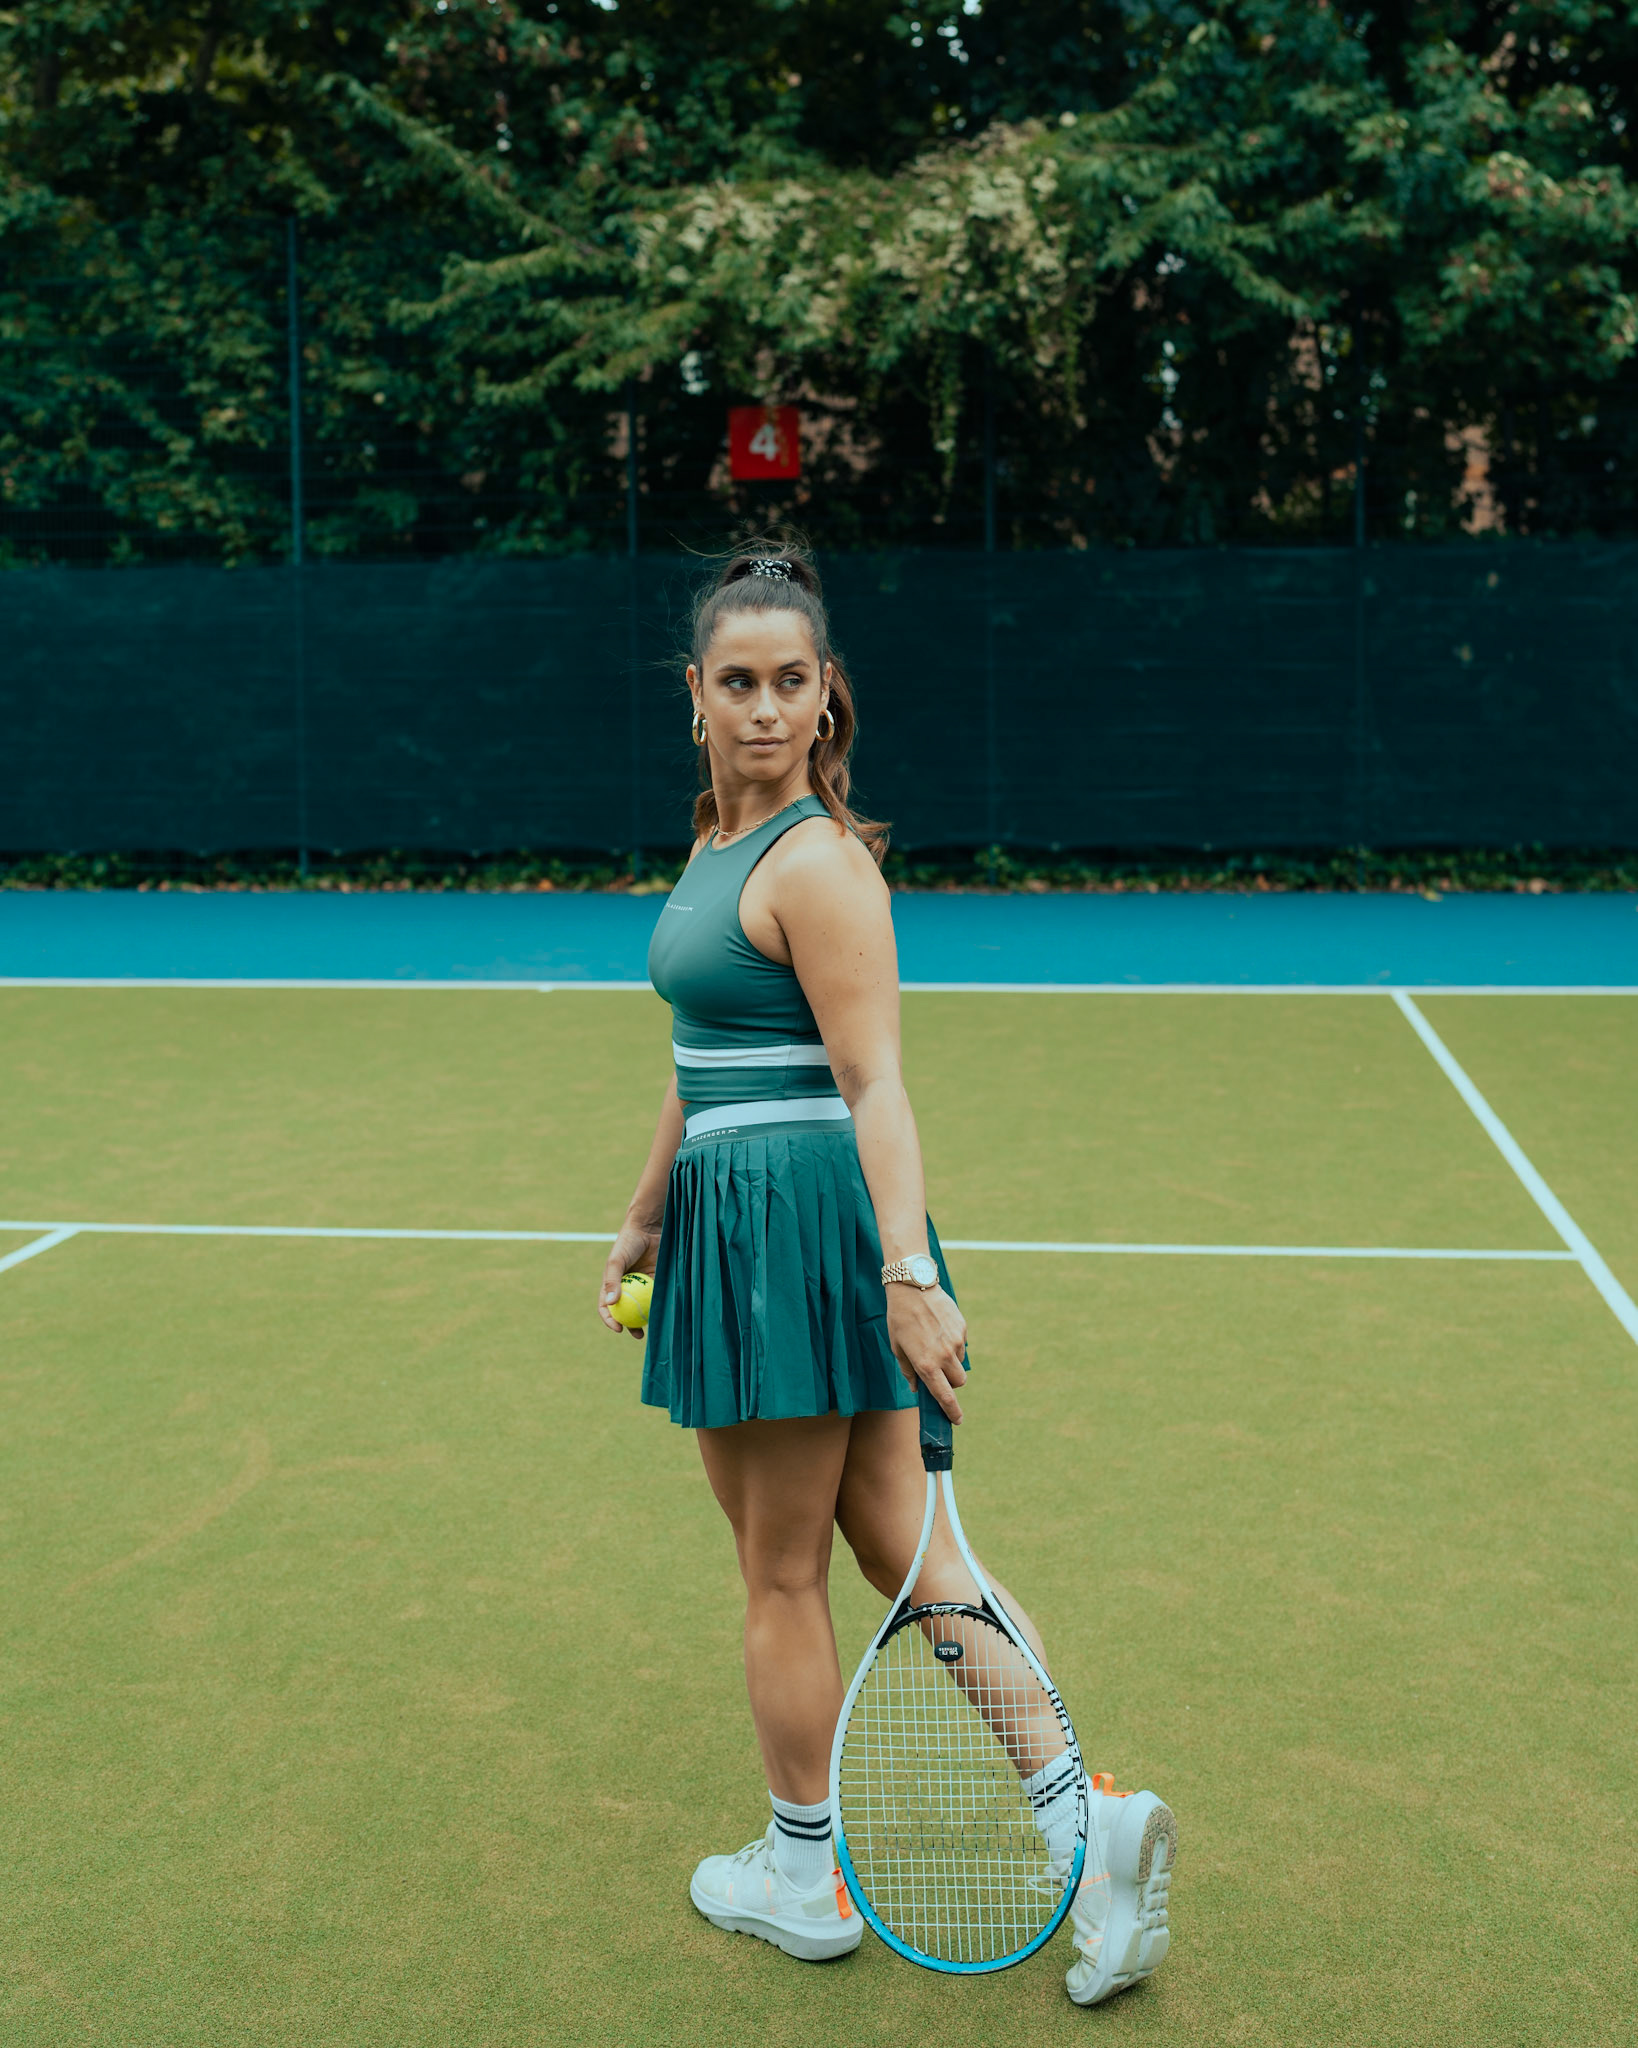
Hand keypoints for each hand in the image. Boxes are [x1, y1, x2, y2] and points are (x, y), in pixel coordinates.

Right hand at [598, 1220, 659, 1338]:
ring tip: (651, 1328)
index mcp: (612, 1284)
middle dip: (630, 1326)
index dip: (610, 1320)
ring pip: (643, 1307)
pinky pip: (656, 1297)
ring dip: (645, 1319)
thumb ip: (612, 1281)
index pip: (607, 1307)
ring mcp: (642, 1286)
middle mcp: (627, 1287)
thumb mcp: (616, 1261)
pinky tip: (662, 1313)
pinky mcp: (656, 1281)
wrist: (649, 1228)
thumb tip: (611, 1304)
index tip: (618, 1328)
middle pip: (626, 1311)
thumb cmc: (628, 1242)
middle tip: (637, 1334)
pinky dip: (658, 1306)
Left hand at [885, 1284, 967, 1423]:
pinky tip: (938, 1329)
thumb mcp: (897, 1347)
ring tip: (933, 1344)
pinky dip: (952, 1344)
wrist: (913, 1287)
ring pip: (960, 1363)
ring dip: (951, 1362)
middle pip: (958, 1382)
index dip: (952, 1411)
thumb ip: (909, 1371)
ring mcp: (955, 1342)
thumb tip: (916, 1388)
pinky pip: (960, 1345)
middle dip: (951, 1383)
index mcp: (926, 1365)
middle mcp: (944, 1356)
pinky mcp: (962, 1328)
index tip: (957, 1420)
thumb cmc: (900, 1319)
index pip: (945, 1396)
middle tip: (938, 1374)